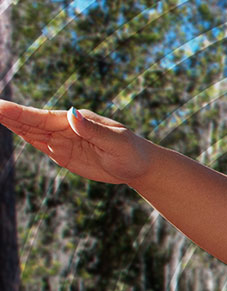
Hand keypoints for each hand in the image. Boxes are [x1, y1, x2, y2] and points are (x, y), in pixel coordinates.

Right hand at [0, 101, 152, 184]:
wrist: (139, 166)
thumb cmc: (131, 152)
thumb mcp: (115, 142)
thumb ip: (93, 130)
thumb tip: (72, 113)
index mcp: (76, 121)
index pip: (43, 117)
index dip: (20, 113)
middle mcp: (66, 128)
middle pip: (32, 122)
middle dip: (10, 115)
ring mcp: (63, 141)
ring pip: (33, 133)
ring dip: (13, 125)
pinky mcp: (65, 155)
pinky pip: (42, 145)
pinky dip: (25, 137)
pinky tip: (12, 129)